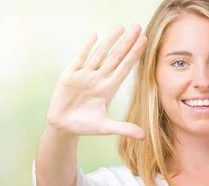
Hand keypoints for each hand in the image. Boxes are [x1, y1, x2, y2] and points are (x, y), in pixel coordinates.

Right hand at [46, 24, 146, 138]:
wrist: (63, 126)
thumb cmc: (85, 125)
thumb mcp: (106, 128)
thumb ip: (123, 129)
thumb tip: (143, 135)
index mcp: (108, 88)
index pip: (124, 68)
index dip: (134, 55)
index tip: (144, 42)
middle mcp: (99, 78)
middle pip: (115, 57)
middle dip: (126, 43)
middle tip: (137, 27)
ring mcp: (85, 75)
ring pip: (99, 55)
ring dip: (109, 41)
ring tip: (120, 28)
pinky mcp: (69, 75)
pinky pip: (80, 59)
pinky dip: (86, 48)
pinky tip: (95, 36)